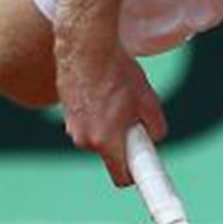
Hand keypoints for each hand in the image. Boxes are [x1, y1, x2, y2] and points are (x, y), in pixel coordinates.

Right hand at [56, 40, 166, 186]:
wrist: (86, 45)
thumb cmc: (118, 72)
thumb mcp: (148, 100)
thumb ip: (156, 127)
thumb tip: (155, 138)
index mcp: (105, 141)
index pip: (122, 177)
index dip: (135, 176)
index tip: (145, 177)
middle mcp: (83, 139)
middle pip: (111, 154)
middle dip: (124, 143)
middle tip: (135, 119)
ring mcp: (72, 127)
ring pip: (98, 137)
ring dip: (110, 126)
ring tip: (117, 97)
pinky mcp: (65, 113)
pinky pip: (87, 122)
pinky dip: (97, 114)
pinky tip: (103, 91)